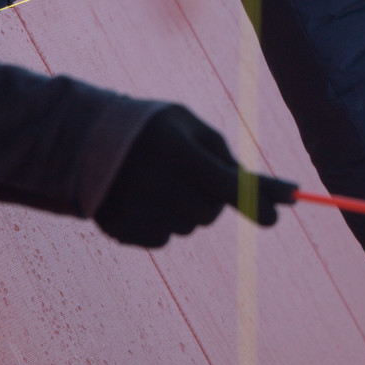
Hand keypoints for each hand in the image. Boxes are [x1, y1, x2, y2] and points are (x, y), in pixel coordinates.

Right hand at [95, 105, 294, 248]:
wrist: (84, 141)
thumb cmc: (151, 129)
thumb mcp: (187, 126)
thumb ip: (222, 154)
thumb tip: (258, 187)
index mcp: (178, 152)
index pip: (227, 184)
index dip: (256, 199)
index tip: (280, 212)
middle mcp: (158, 183)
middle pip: (209, 213)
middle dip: (210, 199)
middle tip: (190, 177)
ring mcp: (138, 210)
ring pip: (187, 227)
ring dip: (184, 210)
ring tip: (159, 182)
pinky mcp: (122, 229)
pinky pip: (163, 238)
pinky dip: (161, 222)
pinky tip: (143, 199)